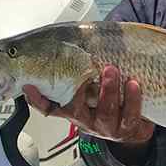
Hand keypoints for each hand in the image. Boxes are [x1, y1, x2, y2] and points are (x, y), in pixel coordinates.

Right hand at [23, 65, 154, 143]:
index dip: (37, 99)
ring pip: (105, 112)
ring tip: (112, 70)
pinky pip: (129, 116)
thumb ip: (79, 65)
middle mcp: (86, 118)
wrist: (136, 124)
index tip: (29, 86)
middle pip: (76, 109)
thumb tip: (68, 37)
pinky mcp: (126, 128)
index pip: (48, 106)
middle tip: (89, 70)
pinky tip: (134, 84)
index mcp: (73, 107)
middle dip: (80, 89)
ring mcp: (106, 125)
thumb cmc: (111, 97)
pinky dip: (132, 99)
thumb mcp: (92, 82)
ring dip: (109, 90)